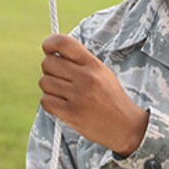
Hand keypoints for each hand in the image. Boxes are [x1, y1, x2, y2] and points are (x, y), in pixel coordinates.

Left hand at [39, 34, 148, 155]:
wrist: (125, 126)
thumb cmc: (110, 98)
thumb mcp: (102, 73)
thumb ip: (79, 61)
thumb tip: (51, 52)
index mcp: (93, 64)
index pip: (63, 43)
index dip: (49, 43)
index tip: (48, 49)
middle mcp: (86, 77)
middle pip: (48, 63)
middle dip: (49, 70)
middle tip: (59, 78)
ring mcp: (78, 96)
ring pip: (44, 82)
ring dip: (49, 88)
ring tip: (64, 93)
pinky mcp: (71, 114)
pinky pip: (46, 101)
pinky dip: (50, 103)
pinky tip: (61, 105)